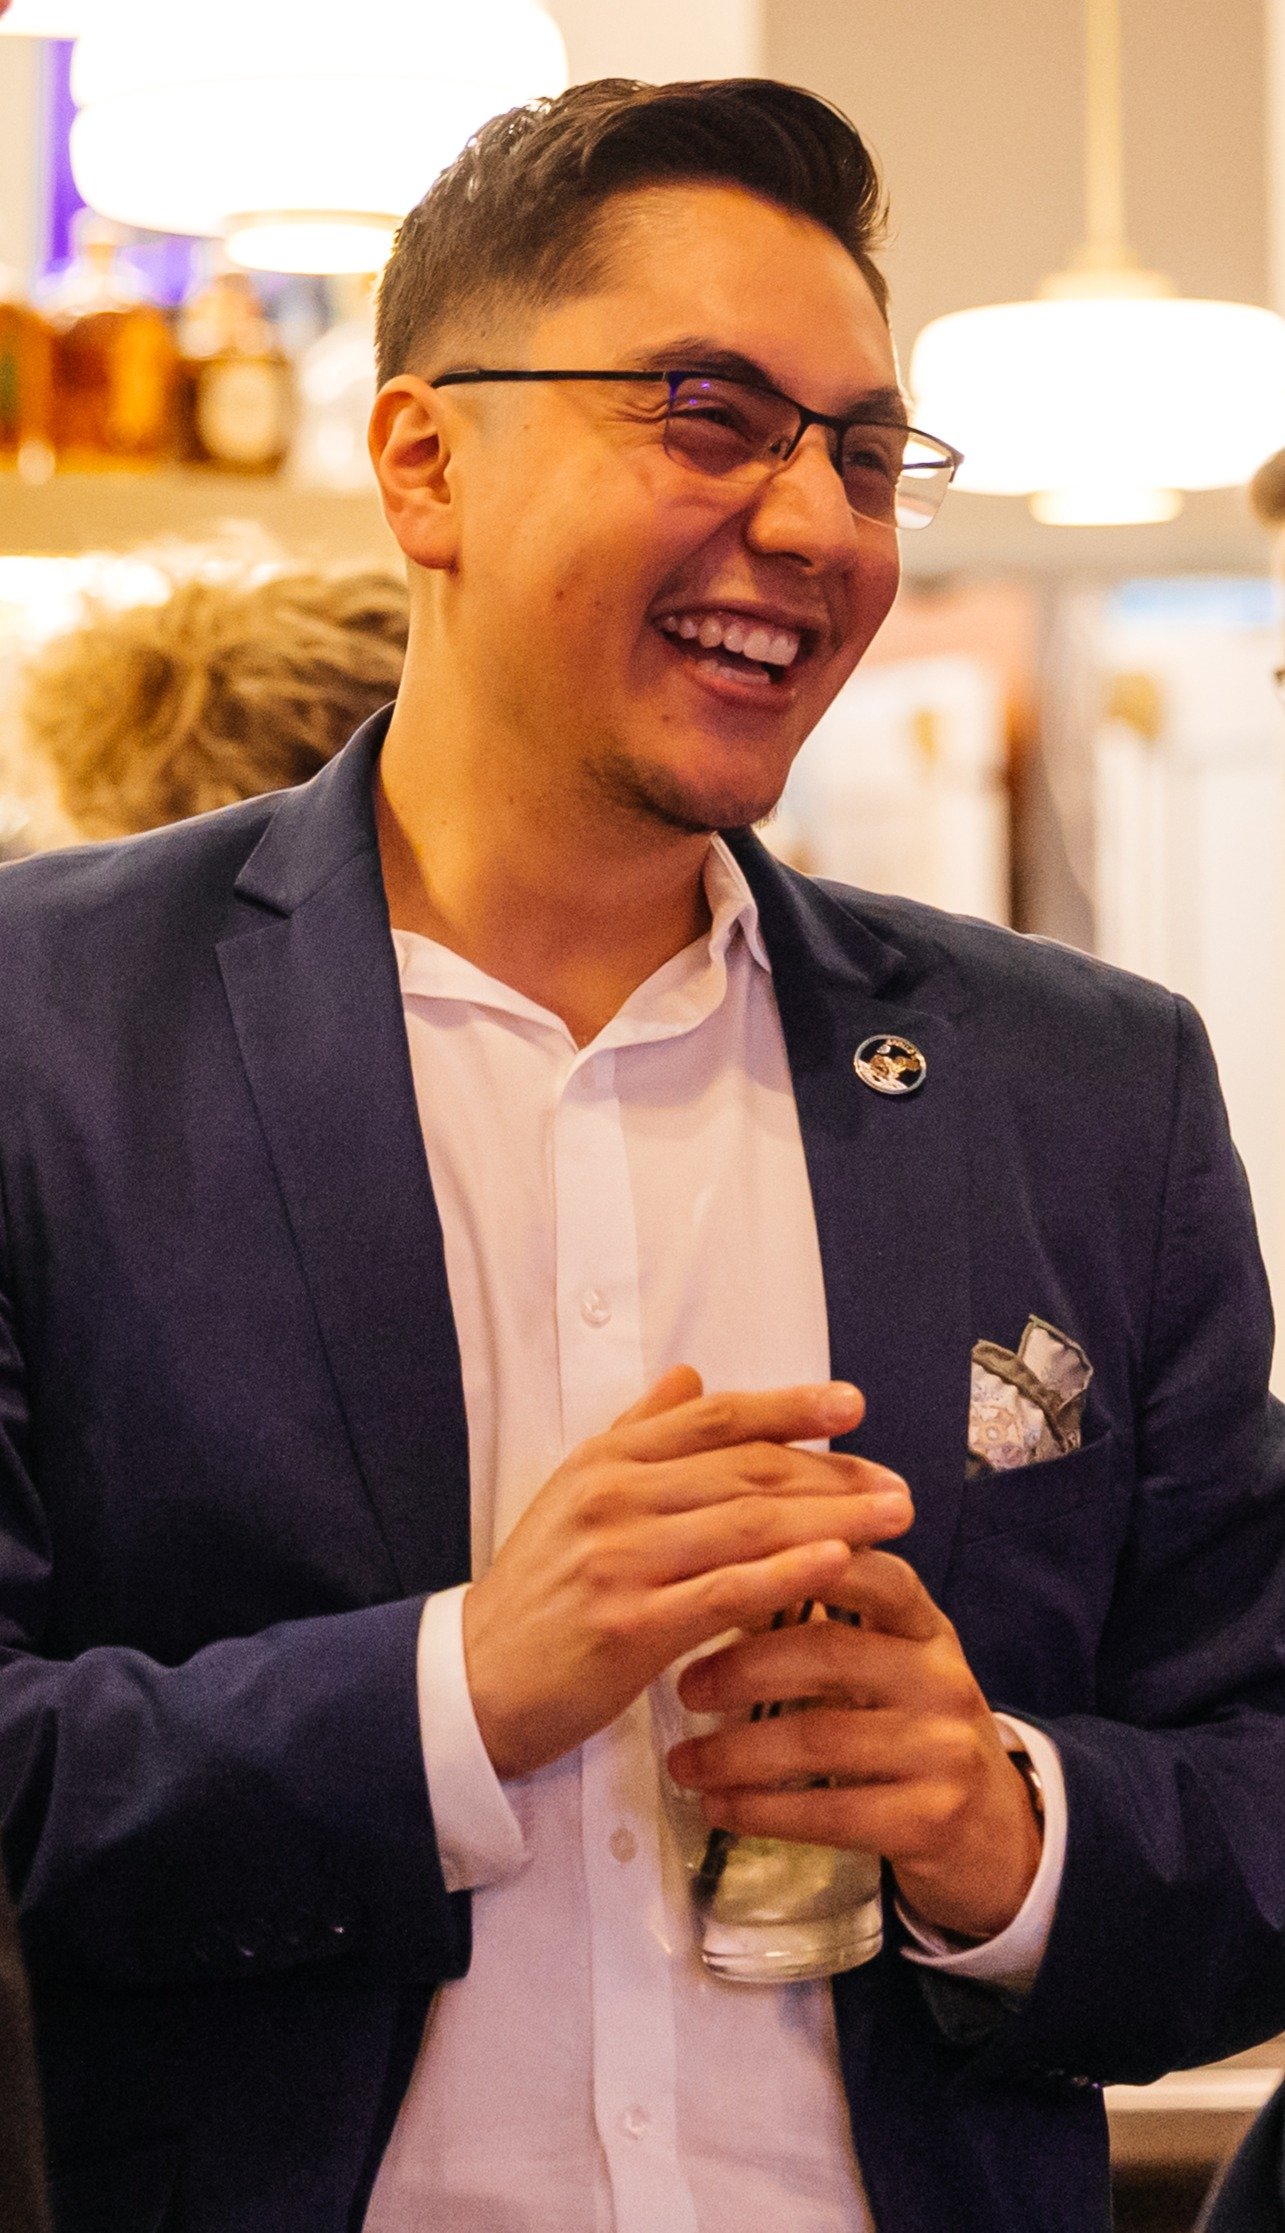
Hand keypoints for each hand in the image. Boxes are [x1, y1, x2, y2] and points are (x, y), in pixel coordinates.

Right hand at [461, 1367, 913, 1780]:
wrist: (472, 1684)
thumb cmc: (535, 1595)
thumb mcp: (574, 1495)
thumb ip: (636, 1434)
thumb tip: (689, 1377)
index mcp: (605, 1461)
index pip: (714, 1419)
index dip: (789, 1405)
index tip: (853, 1404)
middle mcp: (613, 1497)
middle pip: (745, 1468)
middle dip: (831, 1471)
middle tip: (894, 1481)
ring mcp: (620, 1559)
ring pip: (747, 1523)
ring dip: (831, 1515)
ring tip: (892, 1516)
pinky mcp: (630, 1625)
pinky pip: (725, 1590)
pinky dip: (787, 1571)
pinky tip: (837, 1561)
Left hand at [668, 1550, 1042, 1940]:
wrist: (993, 1836)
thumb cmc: (913, 1732)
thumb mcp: (888, 1668)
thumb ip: (824, 1627)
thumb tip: (716, 1587)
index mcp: (925, 1627)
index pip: (872, 1574)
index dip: (802, 1565)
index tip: (725, 1570)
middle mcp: (941, 1677)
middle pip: (830, 1653)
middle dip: (744, 1667)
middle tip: (686, 1686)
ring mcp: (943, 1749)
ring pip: (820, 1739)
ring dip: (736, 1753)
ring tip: (683, 1762)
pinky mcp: (932, 1819)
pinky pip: (830, 1812)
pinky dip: (762, 1811)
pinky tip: (719, 1808)